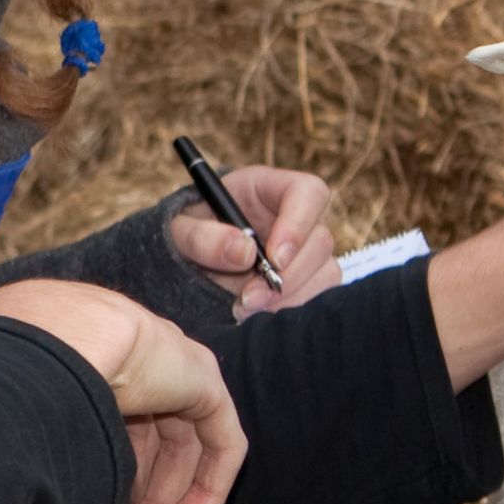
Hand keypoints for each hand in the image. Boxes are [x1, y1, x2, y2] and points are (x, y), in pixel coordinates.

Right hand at [0, 278, 248, 503]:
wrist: (52, 344)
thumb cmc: (20, 385)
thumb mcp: (33, 434)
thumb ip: (48, 464)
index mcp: (86, 365)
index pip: (106, 436)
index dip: (101, 493)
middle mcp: (130, 364)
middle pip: (143, 449)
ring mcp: (169, 366)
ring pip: (178, 452)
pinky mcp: (202, 378)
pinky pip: (220, 442)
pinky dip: (206, 490)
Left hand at [173, 163, 341, 312]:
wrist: (185, 262)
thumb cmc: (184, 235)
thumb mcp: (178, 230)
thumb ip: (202, 237)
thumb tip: (244, 252)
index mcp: (268, 188)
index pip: (307, 193)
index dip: (298, 225)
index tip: (274, 259)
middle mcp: (296, 217)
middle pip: (320, 240)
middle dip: (288, 276)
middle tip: (249, 298)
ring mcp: (306, 250)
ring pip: (325, 272)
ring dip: (289, 297)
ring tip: (247, 309)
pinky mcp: (308, 279)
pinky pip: (319, 296)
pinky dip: (291, 309)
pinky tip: (261, 314)